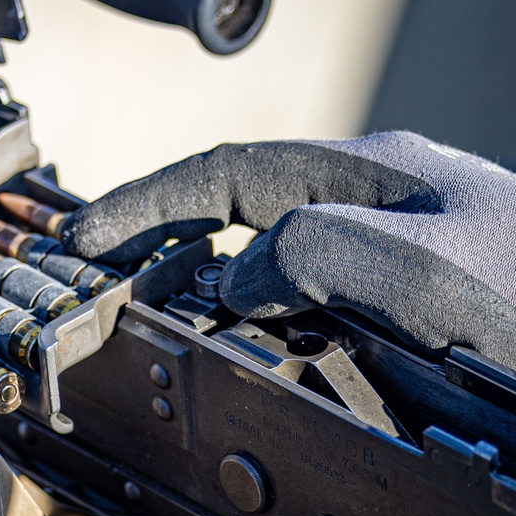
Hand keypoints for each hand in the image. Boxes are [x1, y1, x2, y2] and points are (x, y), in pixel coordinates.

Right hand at [61, 131, 515, 371]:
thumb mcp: (428, 271)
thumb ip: (316, 254)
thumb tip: (238, 282)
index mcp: (371, 176)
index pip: (228, 173)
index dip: (148, 203)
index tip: (87, 239)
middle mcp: (378, 204)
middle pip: (242, 203)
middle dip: (164, 232)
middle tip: (103, 272)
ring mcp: (396, 251)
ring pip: (272, 252)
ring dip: (207, 276)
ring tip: (158, 309)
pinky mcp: (410, 301)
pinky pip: (307, 295)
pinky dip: (258, 313)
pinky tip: (251, 342)